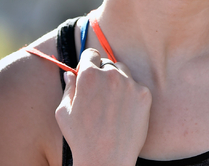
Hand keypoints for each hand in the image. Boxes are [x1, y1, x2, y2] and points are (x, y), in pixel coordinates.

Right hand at [55, 48, 151, 165]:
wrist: (107, 159)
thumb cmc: (81, 137)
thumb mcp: (64, 112)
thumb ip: (69, 88)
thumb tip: (71, 74)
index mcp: (89, 75)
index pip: (91, 54)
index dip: (88, 64)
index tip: (88, 73)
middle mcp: (111, 74)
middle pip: (108, 64)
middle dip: (102, 74)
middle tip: (99, 95)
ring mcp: (130, 84)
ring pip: (123, 73)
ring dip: (117, 82)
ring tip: (111, 105)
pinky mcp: (145, 94)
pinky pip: (136, 87)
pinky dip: (131, 95)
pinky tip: (124, 112)